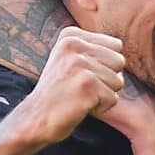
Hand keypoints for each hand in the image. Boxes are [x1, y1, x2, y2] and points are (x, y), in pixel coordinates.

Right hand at [21, 27, 124, 144]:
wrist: (34, 118)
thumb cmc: (58, 92)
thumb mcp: (69, 59)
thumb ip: (93, 49)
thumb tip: (121, 49)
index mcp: (71, 35)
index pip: (115, 46)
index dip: (104, 66)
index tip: (80, 75)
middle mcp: (74, 45)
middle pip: (119, 62)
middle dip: (107, 79)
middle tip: (81, 87)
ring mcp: (80, 64)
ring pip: (118, 81)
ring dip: (102, 94)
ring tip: (79, 96)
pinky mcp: (86, 84)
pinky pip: (113, 99)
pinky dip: (100, 108)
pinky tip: (80, 106)